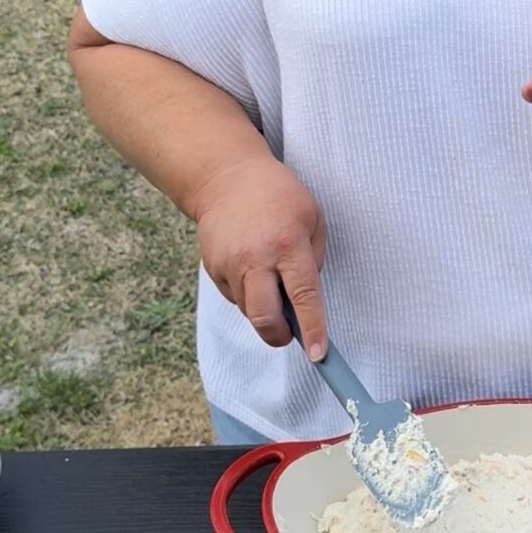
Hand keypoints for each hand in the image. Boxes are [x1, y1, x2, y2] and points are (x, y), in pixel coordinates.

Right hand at [191, 155, 327, 357]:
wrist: (227, 178)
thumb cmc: (279, 196)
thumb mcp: (312, 217)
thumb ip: (313, 259)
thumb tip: (306, 299)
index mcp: (287, 244)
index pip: (303, 295)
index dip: (313, 328)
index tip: (318, 355)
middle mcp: (256, 258)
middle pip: (265, 317)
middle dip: (280, 335)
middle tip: (290, 333)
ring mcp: (229, 265)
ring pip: (249, 312)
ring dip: (265, 311)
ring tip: (271, 281)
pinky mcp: (213, 269)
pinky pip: (235, 298)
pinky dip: (248, 295)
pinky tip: (253, 269)